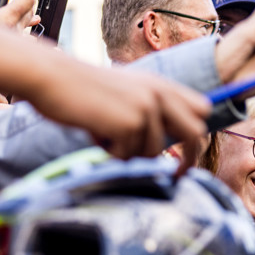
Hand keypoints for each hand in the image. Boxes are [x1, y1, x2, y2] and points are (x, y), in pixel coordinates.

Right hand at [0, 21, 212, 162]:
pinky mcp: (130, 123)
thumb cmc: (83, 89)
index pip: (202, 108)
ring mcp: (147, 108)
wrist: (53, 78)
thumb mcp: (126, 90)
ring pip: (152, 152)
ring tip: (105, 133)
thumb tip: (174, 139)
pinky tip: (94, 131)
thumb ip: (152, 107)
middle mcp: (159, 94)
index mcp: (161, 84)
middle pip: (195, 133)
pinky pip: (127, 156)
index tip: (189, 153)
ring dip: (128, 152)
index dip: (199, 132)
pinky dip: (109, 152)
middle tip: (177, 175)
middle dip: (188, 159)